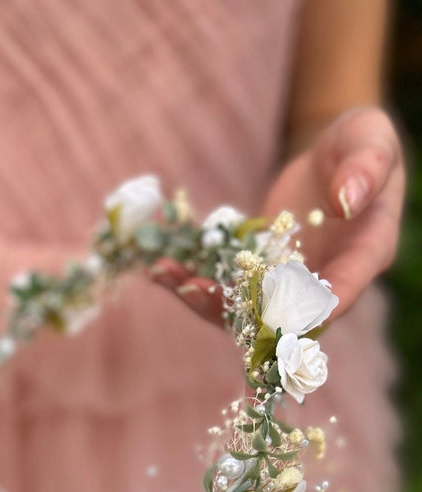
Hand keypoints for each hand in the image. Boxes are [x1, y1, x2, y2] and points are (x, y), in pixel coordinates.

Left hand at [153, 106, 404, 321]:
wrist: (332, 160)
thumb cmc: (361, 147)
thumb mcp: (371, 141)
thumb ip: (367, 167)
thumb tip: (349, 199)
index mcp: (364, 255)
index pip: (345, 287)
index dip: (318, 305)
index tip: (289, 315)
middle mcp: (322, 281)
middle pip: (282, 312)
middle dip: (235, 308)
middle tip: (195, 290)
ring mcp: (284, 284)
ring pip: (243, 307)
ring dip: (201, 296)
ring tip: (162, 272)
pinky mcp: (254, 276)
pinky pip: (222, 285)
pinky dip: (189, 277)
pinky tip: (156, 264)